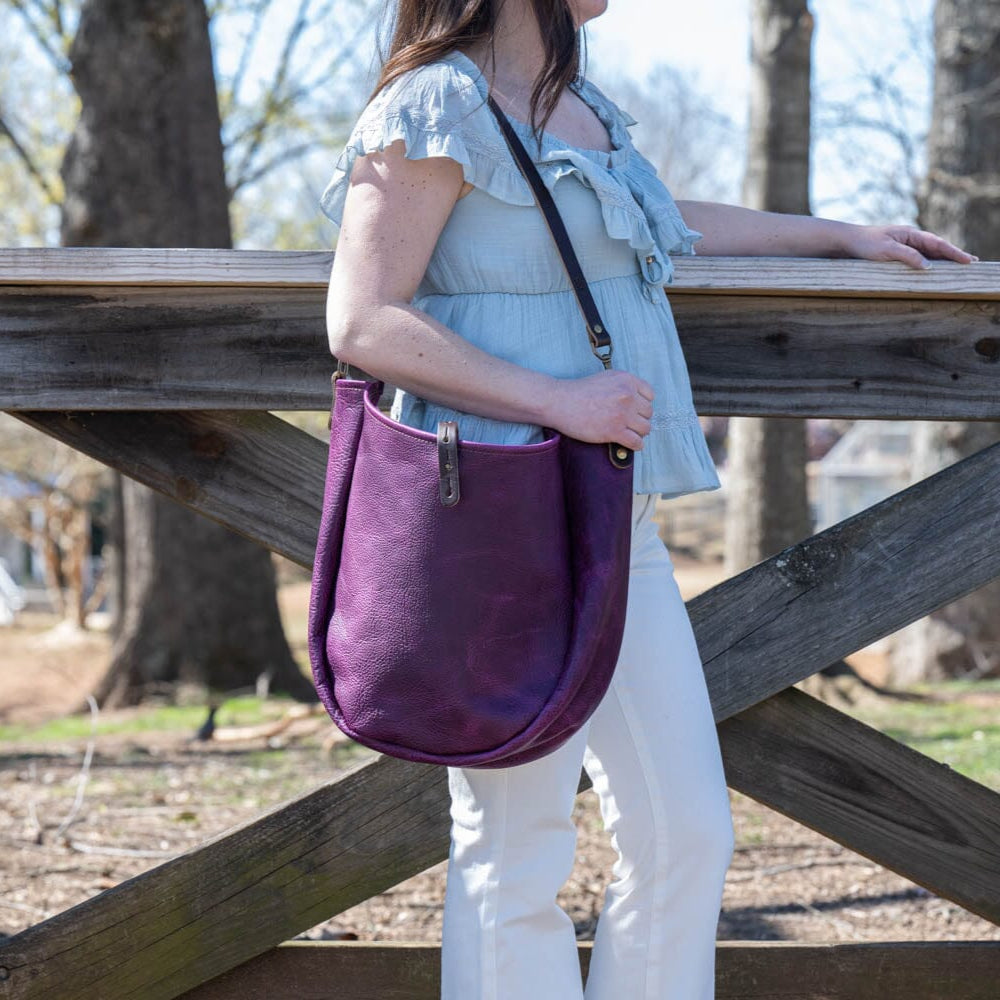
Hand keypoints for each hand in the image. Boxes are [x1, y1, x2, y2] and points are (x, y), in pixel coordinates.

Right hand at [545, 370, 654, 450]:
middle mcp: (628, 395)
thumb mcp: (606, 378)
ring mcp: (622, 414)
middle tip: (627, 423)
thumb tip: (639, 400)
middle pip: (648, 413)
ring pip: (645, 428)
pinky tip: (629, 443)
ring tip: (627, 432)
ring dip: (638, 432)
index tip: (633, 410)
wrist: (560, 402)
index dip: (641, 404)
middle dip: (639, 419)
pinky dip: (635, 445)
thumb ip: (624, 385)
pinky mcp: (614, 431)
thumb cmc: (579, 391)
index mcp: (627, 380)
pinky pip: (637, 442)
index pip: (650, 396)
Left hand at [842, 223, 977, 269]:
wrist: (847, 241)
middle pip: (937, 248)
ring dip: (943, 260)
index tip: (968, 260)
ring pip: (929, 253)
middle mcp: (910, 238)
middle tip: (972, 263)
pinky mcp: (897, 253)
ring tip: (959, 267)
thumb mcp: (886, 250)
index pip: (937, 244)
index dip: (954, 253)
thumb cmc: (865, 244)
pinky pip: (918, 258)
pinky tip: (934, 270)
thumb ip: (908, 256)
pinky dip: (929, 263)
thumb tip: (929, 266)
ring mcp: (904, 245)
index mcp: (910, 234)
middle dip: (954, 255)